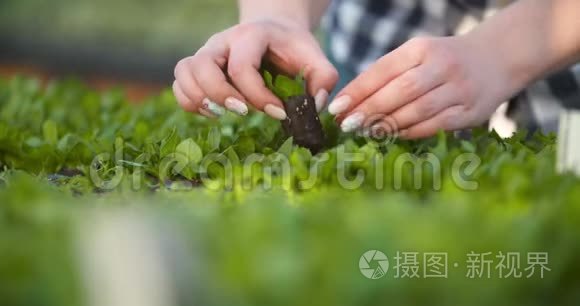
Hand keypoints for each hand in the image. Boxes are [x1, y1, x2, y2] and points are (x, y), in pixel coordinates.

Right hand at [173, 19, 337, 118]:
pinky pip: (179, 85)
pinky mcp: (198, 68)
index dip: (258, 96)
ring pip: (183, 72)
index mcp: (251, 35)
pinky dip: (190, 103)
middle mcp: (222, 42)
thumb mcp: (315, 57)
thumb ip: (324, 79)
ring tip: (223, 114)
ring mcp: (207, 53)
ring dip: (199, 99)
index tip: (279, 113)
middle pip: (202, 65)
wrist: (273, 33)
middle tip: (244, 113)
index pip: (242, 66)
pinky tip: (215, 113)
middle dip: (220, 95)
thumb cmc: (292, 49)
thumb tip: (317, 106)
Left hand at [328, 36, 519, 138]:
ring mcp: (458, 89)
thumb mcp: (417, 56)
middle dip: (369, 110)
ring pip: (417, 111)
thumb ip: (388, 75)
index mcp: (422, 49)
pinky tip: (393, 136)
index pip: (383, 70)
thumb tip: (350, 103)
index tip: (336, 107)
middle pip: (399, 91)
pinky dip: (410, 132)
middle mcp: (441, 66)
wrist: (497, 59)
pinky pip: (434, 125)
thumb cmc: (443, 61)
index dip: (357, 91)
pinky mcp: (470, 112)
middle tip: (347, 125)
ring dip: (387, 124)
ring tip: (366, 132)